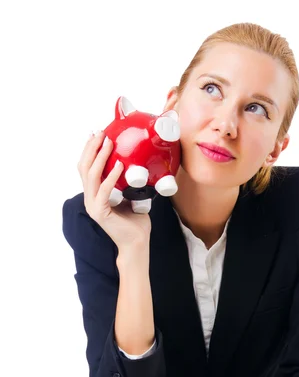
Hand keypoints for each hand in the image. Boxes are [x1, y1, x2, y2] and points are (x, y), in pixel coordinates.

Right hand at [77, 131, 151, 249]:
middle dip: (92, 148)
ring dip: (100, 157)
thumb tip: (137, 164)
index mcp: (94, 194)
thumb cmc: (136, 221)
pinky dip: (111, 176)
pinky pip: (104, 190)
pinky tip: (120, 164)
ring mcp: (93, 205)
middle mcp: (90, 198)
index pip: (86, 168)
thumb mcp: (131, 196)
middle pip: (84, 168)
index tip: (97, 134)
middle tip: (101, 133)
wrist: (137, 243)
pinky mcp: (100, 212)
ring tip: (109, 143)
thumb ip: (127, 182)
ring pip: (91, 176)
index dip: (89, 150)